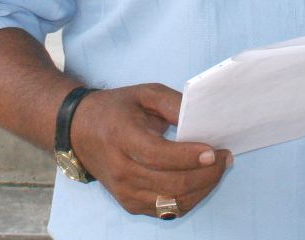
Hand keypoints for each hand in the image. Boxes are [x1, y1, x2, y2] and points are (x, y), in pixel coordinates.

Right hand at [70, 83, 231, 216]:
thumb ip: (173, 103)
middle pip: (171, 184)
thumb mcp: (144, 93)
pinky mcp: (129, 204)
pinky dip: (189, 199)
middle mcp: (122, 170)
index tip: (214, 150)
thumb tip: (201, 118)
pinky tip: (201, 182)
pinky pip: (166, 211)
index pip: (159, 155)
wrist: (79, 130)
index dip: (189, 156)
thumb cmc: (116, 108)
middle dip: (206, 175)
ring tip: (218, 170)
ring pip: (172, 203)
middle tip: (225, 158)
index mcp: (123, 138)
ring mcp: (125, 192)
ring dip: (202, 189)